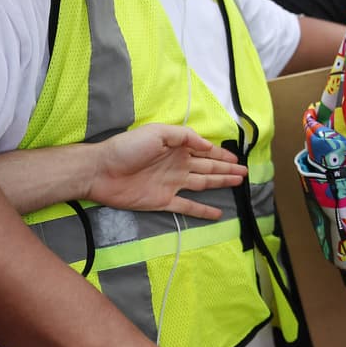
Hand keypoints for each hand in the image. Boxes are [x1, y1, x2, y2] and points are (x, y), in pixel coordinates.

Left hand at [88, 124, 246, 219]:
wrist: (100, 170)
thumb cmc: (127, 147)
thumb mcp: (157, 132)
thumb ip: (184, 136)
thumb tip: (208, 146)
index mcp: (177, 149)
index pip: (206, 152)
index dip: (222, 155)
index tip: (237, 159)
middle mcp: (178, 166)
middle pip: (208, 168)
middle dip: (226, 169)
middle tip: (245, 173)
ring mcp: (172, 184)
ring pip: (203, 184)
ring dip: (220, 184)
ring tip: (238, 184)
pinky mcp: (163, 202)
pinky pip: (187, 207)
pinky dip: (202, 211)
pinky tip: (217, 214)